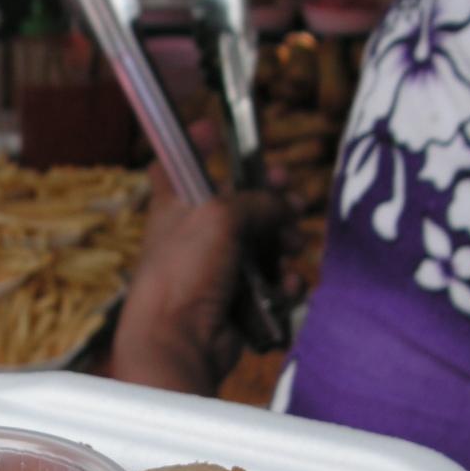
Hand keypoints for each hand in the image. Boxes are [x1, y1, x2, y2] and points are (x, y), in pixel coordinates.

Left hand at [109, 164, 297, 395]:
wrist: (179, 340)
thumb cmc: (184, 271)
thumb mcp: (220, 216)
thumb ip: (258, 200)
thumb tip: (285, 206)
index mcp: (176, 205)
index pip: (176, 164)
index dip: (194, 144)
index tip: (215, 130)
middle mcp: (195, 234)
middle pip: (241, 202)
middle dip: (272, 198)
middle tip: (292, 197)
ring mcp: (218, 269)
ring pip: (264, 243)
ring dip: (285, 241)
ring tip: (293, 245)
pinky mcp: (238, 300)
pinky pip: (272, 282)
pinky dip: (285, 282)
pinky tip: (286, 285)